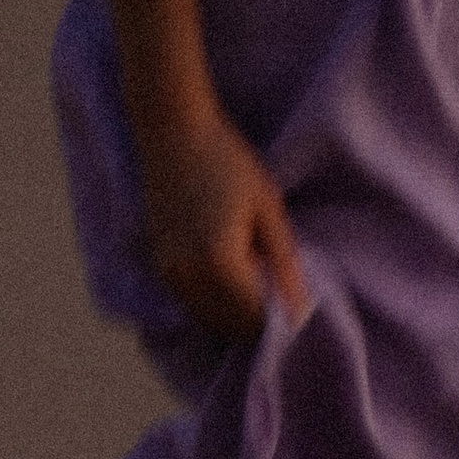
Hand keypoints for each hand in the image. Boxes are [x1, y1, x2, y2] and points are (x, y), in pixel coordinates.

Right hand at [140, 107, 310, 341]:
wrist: (173, 130)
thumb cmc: (227, 160)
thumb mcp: (267, 206)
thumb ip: (284, 262)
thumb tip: (299, 309)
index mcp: (218, 264)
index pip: (255, 319)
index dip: (280, 318)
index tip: (297, 304)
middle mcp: (187, 278)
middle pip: (230, 327)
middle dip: (257, 318)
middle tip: (278, 289)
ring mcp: (168, 274)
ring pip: (209, 319)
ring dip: (234, 313)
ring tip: (255, 277)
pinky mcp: (159, 265)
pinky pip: (192, 302)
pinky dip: (214, 300)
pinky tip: (230, 271)